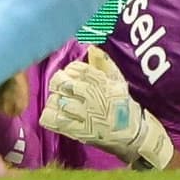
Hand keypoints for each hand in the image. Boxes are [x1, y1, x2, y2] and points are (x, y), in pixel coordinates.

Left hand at [40, 46, 174, 169]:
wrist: (130, 132)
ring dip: (54, 99)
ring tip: (59, 100)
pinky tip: (53, 113)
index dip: (70, 69)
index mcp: (103, 83)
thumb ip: (104, 63)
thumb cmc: (122, 104)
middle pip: (63, 83)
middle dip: (58, 82)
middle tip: (60, 85)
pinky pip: (54, 121)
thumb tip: (92, 47)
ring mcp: (85, 116)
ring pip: (56, 101)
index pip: (78, 69)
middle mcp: (93, 98)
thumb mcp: (117, 80)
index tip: (70, 72)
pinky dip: (49, 115)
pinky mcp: (78, 132)